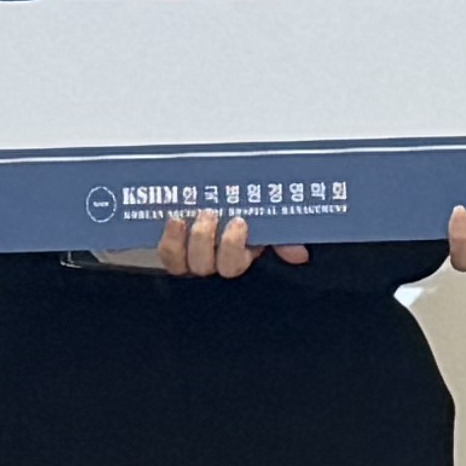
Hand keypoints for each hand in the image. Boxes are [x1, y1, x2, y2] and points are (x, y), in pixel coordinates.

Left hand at [152, 209, 303, 278]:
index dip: (233, 247)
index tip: (239, 221)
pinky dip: (167, 238)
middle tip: (209, 213)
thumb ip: (282, 238)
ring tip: (183, 218)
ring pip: (180, 263)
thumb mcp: (264, 224)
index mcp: (236, 257)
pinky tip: (171, 220)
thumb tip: (299, 254)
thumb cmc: (239, 212)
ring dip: (180, 242)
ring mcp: (187, 258)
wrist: (210, 200)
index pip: (233, 264)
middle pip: (204, 265)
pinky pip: (165, 252)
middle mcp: (210, 262)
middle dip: (205, 240)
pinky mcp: (170, 248)